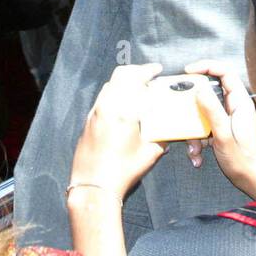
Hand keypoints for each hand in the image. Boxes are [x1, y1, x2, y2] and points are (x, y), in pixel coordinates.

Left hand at [70, 64, 168, 200]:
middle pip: (120, 75)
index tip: (156, 69)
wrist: (94, 186)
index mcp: (124, 111)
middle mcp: (107, 106)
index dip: (148, 71)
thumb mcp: (150, 153)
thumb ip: (161, 136)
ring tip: (136, 90)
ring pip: (109, 85)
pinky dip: (114, 94)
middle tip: (147, 75)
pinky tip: (122, 107)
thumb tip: (168, 130)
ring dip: (123, 82)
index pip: (136, 78)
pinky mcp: (88, 121)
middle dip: (135, 71)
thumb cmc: (122, 171)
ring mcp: (95, 113)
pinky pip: (102, 99)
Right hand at [184, 61, 255, 199]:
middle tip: (182, 114)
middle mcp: (234, 107)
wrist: (253, 181)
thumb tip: (199, 89)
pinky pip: (204, 128)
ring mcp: (227, 119)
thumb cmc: (243, 160)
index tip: (187, 72)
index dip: (206, 66)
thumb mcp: (223, 135)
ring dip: (194, 131)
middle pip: (209, 93)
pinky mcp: (222, 131)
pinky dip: (198, 141)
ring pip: (203, 113)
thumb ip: (212, 111)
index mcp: (240, 102)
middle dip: (193, 107)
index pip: (225, 72)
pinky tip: (197, 157)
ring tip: (194, 149)